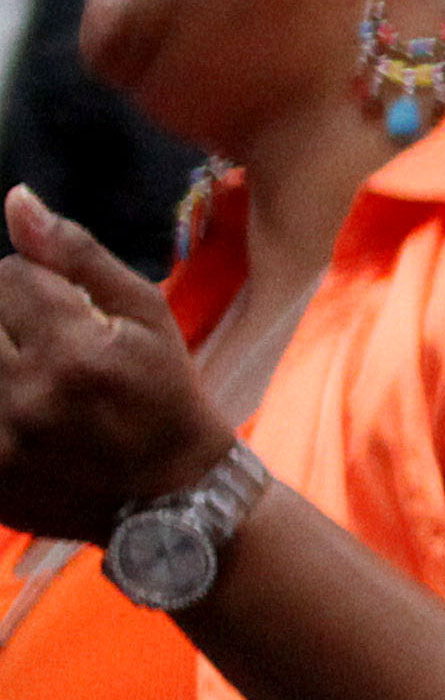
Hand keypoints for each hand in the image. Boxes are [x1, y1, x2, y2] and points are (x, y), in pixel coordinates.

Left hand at [0, 188, 234, 543]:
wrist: (173, 500)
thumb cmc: (165, 397)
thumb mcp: (147, 317)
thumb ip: (78, 256)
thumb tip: (15, 199)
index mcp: (76, 352)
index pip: (8, 275)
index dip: (37, 287)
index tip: (68, 315)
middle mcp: (29, 397)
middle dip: (9, 321)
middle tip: (46, 347)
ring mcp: (1, 441)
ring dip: (1, 358)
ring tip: (33, 374)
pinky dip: (0, 397)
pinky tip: (23, 405)